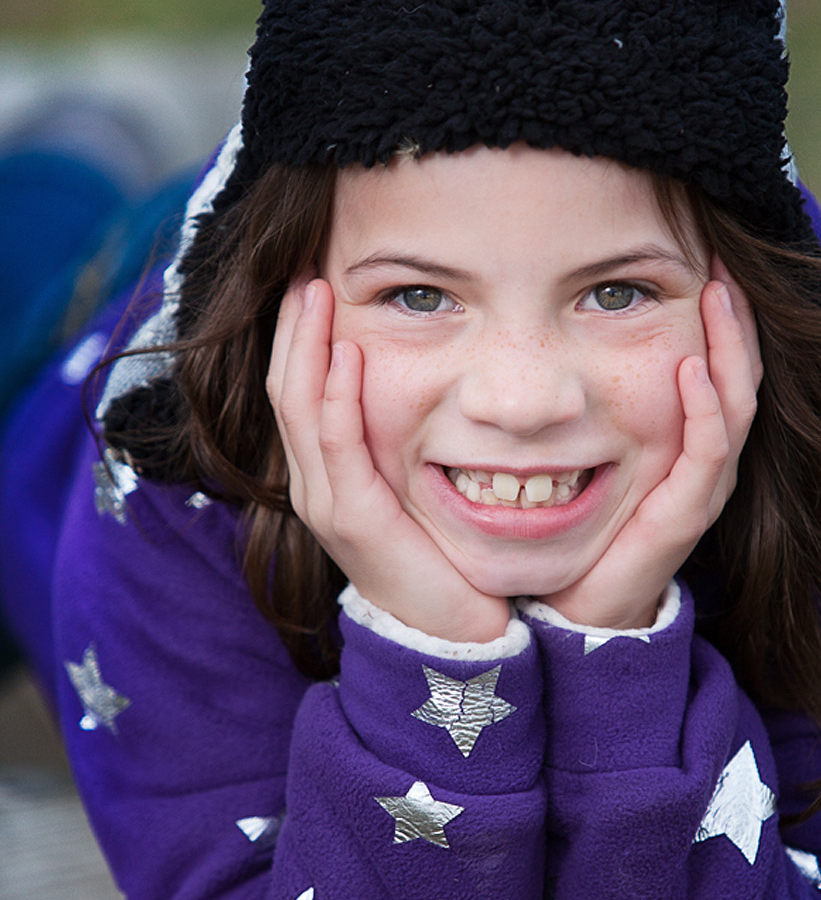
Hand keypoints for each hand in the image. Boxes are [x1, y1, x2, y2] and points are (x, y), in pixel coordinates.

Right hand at [266, 280, 511, 642]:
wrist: (456, 634)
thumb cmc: (443, 560)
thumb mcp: (417, 488)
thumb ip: (405, 443)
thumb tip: (426, 386)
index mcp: (328, 475)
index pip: (297, 390)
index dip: (299, 335)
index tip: (314, 280)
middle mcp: (315, 485)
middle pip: (285, 388)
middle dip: (293, 326)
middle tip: (304, 266)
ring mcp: (326, 502)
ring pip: (299, 407)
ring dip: (306, 344)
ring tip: (315, 290)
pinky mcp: (352, 519)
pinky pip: (336, 444)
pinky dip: (337, 396)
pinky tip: (348, 352)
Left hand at [539, 269, 761, 629]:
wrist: (576, 607)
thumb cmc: (578, 530)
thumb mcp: (579, 452)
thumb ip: (575, 405)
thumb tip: (542, 347)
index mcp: (683, 443)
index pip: (718, 366)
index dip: (721, 317)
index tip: (705, 259)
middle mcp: (703, 461)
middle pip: (740, 375)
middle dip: (736, 318)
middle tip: (723, 261)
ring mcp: (699, 486)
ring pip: (736, 404)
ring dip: (731, 347)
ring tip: (720, 294)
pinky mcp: (685, 513)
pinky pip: (709, 451)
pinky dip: (704, 407)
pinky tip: (690, 368)